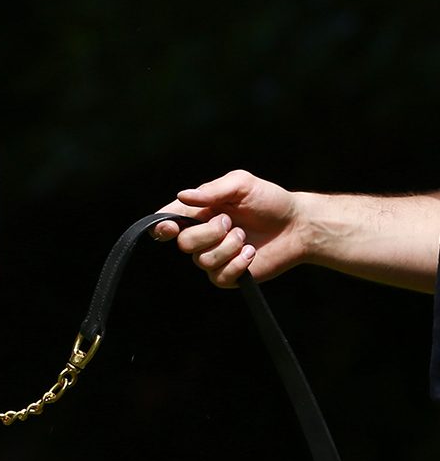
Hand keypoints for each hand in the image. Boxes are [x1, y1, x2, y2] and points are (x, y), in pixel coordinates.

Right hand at [151, 170, 311, 286]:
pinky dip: (237, 264)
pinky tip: (251, 253)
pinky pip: (219, 276)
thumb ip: (211, 190)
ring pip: (202, 260)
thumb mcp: (241, 184)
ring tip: (246, 237)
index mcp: (198, 212)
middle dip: (208, 233)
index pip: (166, 221)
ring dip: (228, 247)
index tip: (170, 227)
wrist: (298, 226)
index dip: (161, 227)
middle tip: (231, 223)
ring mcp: (214, 256)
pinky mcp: (229, 275)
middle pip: (183, 243)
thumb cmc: (269, 200)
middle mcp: (201, 235)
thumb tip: (182, 196)